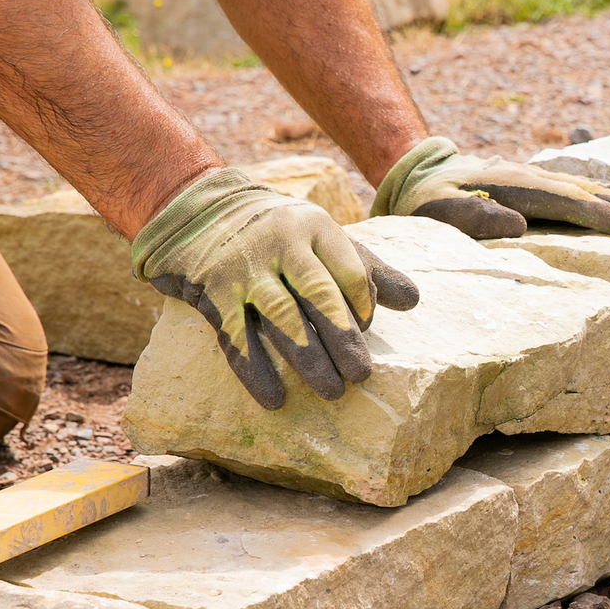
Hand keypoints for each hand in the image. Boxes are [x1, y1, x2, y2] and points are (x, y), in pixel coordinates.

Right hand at [133, 168, 418, 409]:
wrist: (196, 209)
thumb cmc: (277, 231)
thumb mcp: (321, 236)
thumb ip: (366, 268)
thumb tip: (413, 300)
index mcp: (315, 228)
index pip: (352, 272)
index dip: (364, 307)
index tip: (366, 330)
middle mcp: (281, 243)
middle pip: (320, 296)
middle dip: (344, 340)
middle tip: (361, 377)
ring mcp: (244, 267)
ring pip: (283, 317)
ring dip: (309, 359)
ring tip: (332, 391)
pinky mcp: (212, 291)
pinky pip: (237, 337)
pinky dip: (256, 371)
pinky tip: (275, 399)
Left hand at [371, 136, 609, 239]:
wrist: (421, 177)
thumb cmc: (427, 203)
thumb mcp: (436, 212)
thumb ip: (471, 216)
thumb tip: (517, 223)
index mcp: (513, 186)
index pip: (566, 201)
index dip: (599, 215)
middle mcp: (533, 177)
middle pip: (588, 191)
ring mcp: (540, 177)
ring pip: (591, 187)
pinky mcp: (541, 183)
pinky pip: (583, 189)